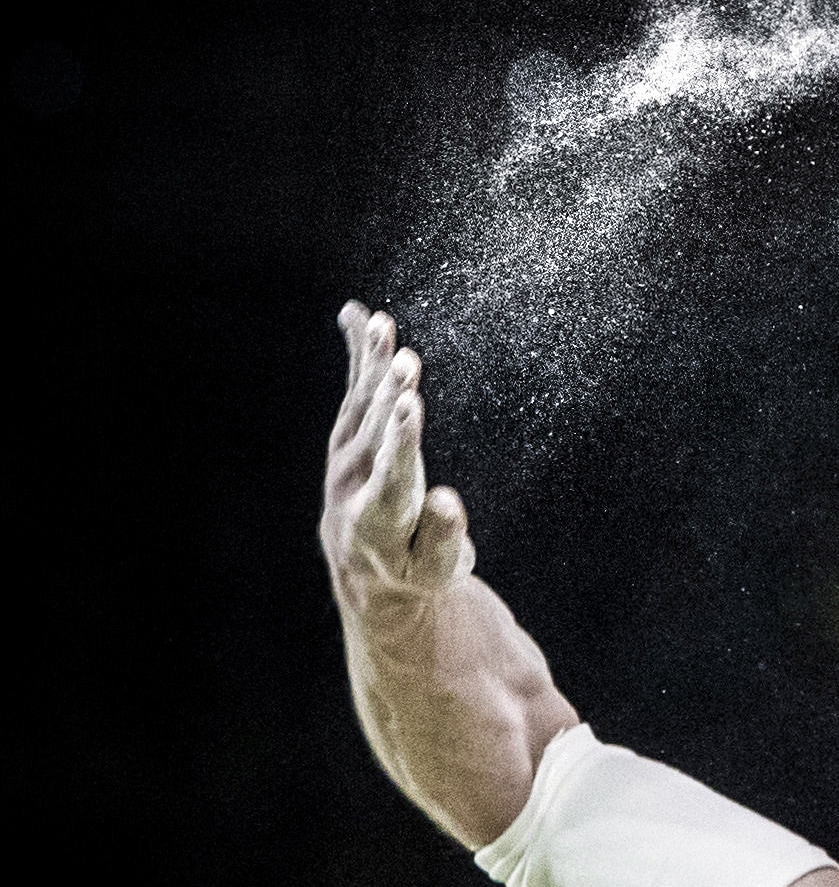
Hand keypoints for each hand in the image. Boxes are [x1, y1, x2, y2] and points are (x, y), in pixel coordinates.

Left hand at [321, 302, 473, 608]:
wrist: (365, 567)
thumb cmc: (415, 569)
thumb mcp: (439, 569)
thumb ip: (443, 538)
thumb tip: (446, 498)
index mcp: (379, 518)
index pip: (392, 472)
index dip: (401, 438)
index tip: (411, 405)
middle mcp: (353, 483)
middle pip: (374, 433)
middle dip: (390, 395)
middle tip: (404, 360)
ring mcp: (344, 457)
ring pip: (360, 404)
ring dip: (371, 364)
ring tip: (381, 325)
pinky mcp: (346, 437)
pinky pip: (353, 390)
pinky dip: (357, 354)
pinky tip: (359, 317)